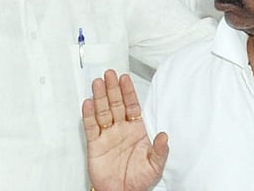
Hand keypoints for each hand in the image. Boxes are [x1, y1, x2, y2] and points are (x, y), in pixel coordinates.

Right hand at [83, 70, 168, 190]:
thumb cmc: (139, 180)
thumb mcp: (155, 166)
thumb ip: (160, 150)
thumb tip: (165, 135)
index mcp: (137, 130)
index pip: (132, 106)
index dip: (129, 92)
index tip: (125, 78)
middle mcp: (121, 129)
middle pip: (116, 104)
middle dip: (113, 89)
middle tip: (109, 74)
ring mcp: (107, 135)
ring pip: (103, 112)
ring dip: (100, 97)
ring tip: (97, 83)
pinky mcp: (95, 145)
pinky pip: (91, 128)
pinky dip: (89, 116)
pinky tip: (88, 104)